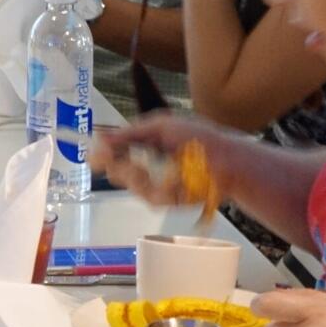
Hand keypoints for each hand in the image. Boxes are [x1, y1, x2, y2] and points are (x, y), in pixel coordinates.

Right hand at [89, 112, 246, 204]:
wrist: (228, 162)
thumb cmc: (198, 138)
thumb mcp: (162, 126)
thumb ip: (129, 133)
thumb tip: (99, 138)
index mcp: (143, 145)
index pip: (113, 152)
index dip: (103, 155)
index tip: (97, 157)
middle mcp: (146, 166)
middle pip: (116, 172)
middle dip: (121, 166)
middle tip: (132, 164)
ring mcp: (156, 185)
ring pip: (132, 186)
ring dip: (145, 178)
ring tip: (165, 172)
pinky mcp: (168, 200)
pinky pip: (151, 198)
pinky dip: (163, 189)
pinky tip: (176, 184)